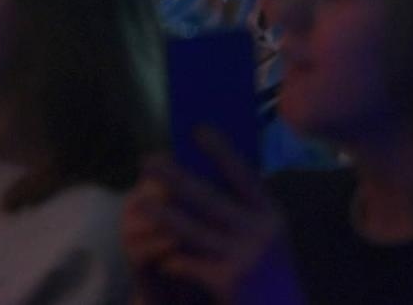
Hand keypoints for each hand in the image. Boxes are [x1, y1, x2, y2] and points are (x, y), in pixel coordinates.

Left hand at [121, 141, 301, 304]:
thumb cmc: (269, 274)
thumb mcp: (267, 239)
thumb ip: (243, 213)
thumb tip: (200, 176)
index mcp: (272, 216)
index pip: (244, 175)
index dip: (221, 151)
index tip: (197, 129)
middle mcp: (261, 232)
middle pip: (208, 197)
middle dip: (174, 176)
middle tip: (147, 159)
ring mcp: (245, 257)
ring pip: (192, 229)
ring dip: (163, 214)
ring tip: (140, 201)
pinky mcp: (229, 282)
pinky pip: (189, 263)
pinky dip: (172, 258)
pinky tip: (158, 256)